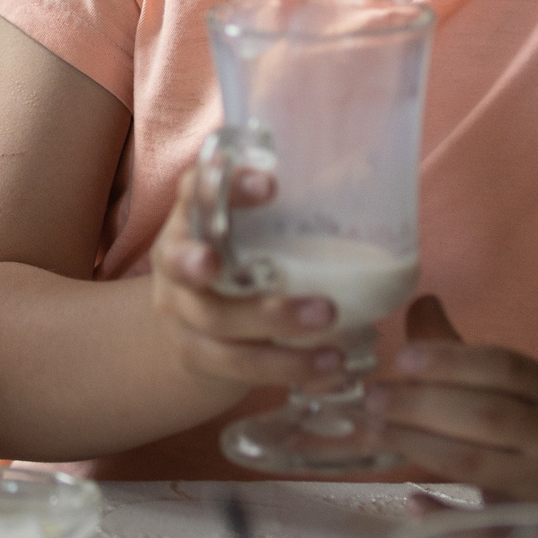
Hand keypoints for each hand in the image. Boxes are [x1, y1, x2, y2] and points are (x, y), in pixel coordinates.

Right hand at [149, 162, 354, 394]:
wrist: (184, 330)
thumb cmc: (232, 264)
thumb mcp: (239, 231)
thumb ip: (277, 210)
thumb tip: (363, 170)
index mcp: (188, 220)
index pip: (192, 190)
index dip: (225, 186)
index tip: (270, 183)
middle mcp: (174, 263)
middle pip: (184, 263)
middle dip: (218, 263)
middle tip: (261, 268)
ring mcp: (182, 314)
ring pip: (219, 321)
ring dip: (276, 319)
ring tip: (330, 316)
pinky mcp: (200, 356)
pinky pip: (240, 366)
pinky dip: (287, 367)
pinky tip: (330, 365)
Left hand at [370, 296, 537, 500]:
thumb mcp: (526, 385)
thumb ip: (467, 354)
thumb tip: (421, 302)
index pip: (505, 367)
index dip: (452, 360)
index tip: (401, 359)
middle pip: (487, 415)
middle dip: (423, 405)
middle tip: (371, 398)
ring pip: (480, 465)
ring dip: (422, 447)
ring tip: (377, 431)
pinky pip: (491, 528)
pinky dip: (450, 515)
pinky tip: (412, 499)